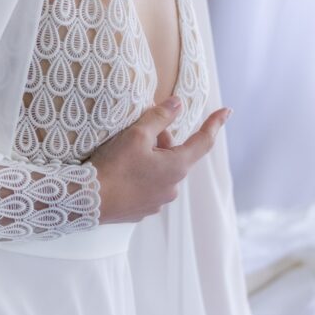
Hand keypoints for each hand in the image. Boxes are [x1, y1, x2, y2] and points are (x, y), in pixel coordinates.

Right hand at [89, 97, 230, 223]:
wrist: (88, 200)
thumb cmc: (114, 165)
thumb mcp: (137, 134)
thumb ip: (160, 117)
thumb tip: (178, 103)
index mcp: (177, 166)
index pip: (203, 141)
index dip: (215, 124)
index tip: (226, 111)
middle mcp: (173, 187)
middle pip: (176, 155)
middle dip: (162, 141)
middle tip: (138, 133)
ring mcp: (158, 202)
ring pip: (161, 172)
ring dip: (150, 160)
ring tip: (124, 155)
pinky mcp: (142, 210)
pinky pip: (147, 187)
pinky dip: (139, 176)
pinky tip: (120, 173)